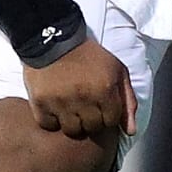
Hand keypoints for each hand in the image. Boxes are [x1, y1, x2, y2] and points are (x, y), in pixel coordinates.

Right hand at [20, 37, 137, 140]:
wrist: (53, 39)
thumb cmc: (89, 55)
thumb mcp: (117, 70)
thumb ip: (127, 101)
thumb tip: (130, 131)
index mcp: (105, 90)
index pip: (111, 122)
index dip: (107, 115)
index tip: (100, 106)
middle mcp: (85, 99)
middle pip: (92, 128)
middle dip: (91, 120)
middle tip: (85, 106)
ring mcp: (62, 103)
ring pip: (72, 130)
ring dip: (72, 122)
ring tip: (70, 108)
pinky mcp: (41, 103)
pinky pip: (49, 125)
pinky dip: (52, 119)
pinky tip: (55, 107)